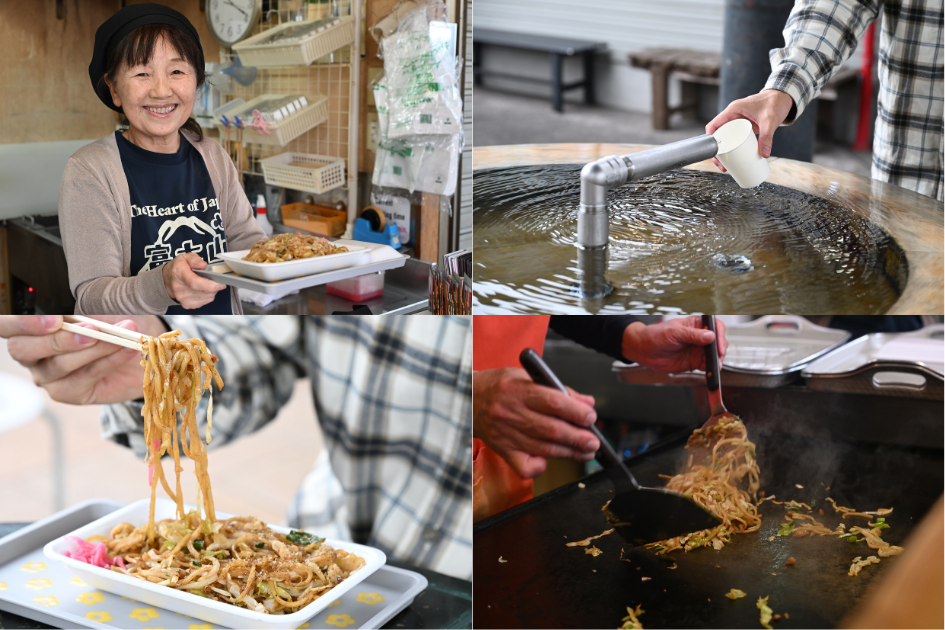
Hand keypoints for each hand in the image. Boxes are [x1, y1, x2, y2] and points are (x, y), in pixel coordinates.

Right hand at [0, 315, 166, 403]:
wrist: (142, 348)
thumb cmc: (116, 321)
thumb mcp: (102, 305)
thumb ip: (86, 305)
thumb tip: (85, 303)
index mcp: (30, 326)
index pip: (7, 324)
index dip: (22, 322)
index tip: (55, 318)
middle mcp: (31, 353)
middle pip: (22, 349)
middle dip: (56, 340)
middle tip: (90, 330)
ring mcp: (47, 375)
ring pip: (58, 364)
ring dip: (93, 349)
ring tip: (120, 337)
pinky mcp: (67, 392)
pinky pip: (84, 376)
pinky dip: (108, 360)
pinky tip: (127, 349)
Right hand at [162, 253, 225, 309]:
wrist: (167, 280)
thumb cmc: (178, 268)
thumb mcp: (185, 257)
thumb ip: (195, 259)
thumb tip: (203, 265)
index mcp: (179, 273)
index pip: (194, 283)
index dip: (209, 285)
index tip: (220, 284)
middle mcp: (179, 288)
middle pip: (203, 291)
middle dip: (214, 287)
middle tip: (216, 280)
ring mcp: (182, 298)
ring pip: (206, 297)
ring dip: (212, 291)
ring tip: (208, 284)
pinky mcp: (187, 305)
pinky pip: (204, 302)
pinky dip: (208, 296)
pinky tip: (204, 290)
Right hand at [473, 367, 598, 478]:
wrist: (467, 399)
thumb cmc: (498, 386)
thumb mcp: (526, 377)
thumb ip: (557, 390)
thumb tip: (586, 402)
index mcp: (518, 390)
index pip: (552, 402)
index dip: (575, 411)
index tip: (590, 416)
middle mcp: (511, 413)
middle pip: (551, 430)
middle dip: (578, 438)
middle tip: (594, 441)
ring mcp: (507, 434)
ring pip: (543, 449)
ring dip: (569, 452)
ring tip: (585, 451)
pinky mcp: (503, 450)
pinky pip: (524, 466)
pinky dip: (540, 467)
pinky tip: (550, 461)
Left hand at [621, 316, 727, 373]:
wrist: (643, 350)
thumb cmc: (655, 335)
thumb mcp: (674, 332)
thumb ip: (692, 335)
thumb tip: (710, 336)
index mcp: (695, 324)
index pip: (715, 326)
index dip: (719, 334)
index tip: (718, 344)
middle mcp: (699, 337)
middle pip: (718, 341)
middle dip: (720, 349)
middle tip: (717, 357)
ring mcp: (698, 350)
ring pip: (714, 355)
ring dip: (717, 361)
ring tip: (714, 366)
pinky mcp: (694, 362)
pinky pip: (707, 366)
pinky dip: (710, 369)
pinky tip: (709, 371)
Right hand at [706, 89, 793, 170]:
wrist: (783, 97)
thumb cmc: (775, 102)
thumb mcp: (770, 120)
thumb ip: (767, 137)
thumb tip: (764, 154)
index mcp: (733, 110)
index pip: (714, 125)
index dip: (710, 140)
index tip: (713, 153)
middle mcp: (732, 115)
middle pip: (718, 135)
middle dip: (717, 151)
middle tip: (722, 164)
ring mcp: (737, 121)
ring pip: (725, 138)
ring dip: (724, 151)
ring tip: (727, 165)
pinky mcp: (744, 126)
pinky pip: (734, 137)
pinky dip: (732, 148)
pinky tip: (735, 157)